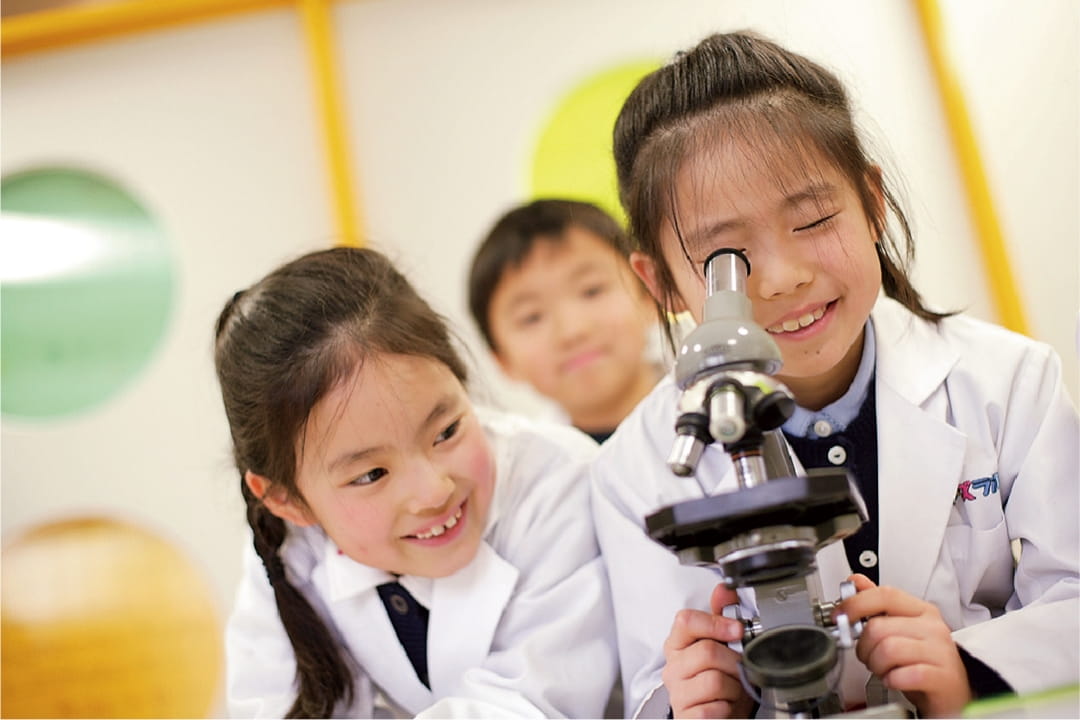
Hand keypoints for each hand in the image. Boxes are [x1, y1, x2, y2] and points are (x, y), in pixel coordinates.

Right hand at [662, 583, 754, 718]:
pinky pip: (714, 708)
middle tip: (737, 669)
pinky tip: (723, 705)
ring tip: (730, 689)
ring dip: (733, 687)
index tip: (736, 630)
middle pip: (707, 651)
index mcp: (678, 643)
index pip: (686, 621)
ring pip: (714, 680)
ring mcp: (677, 693)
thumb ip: (721, 615)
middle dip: (733, 662)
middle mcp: (673, 667)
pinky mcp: (686, 716)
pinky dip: (726, 707)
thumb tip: (724, 589)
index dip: (715, 623)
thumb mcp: (721, 644)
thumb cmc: (719, 678)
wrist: (719, 715)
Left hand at [836, 574, 971, 717]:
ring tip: (885, 669)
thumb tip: (856, 581)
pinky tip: (896, 680)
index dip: (856, 603)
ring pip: (887, 650)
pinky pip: (903, 675)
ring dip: (876, 665)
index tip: (840, 616)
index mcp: (921, 611)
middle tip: (870, 656)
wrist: (952, 692)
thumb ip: (877, 604)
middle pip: (878, 627)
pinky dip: (892, 680)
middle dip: (864, 647)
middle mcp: (932, 627)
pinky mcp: (942, 677)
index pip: (885, 594)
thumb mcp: (900, 628)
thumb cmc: (924, 660)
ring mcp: (940, 652)